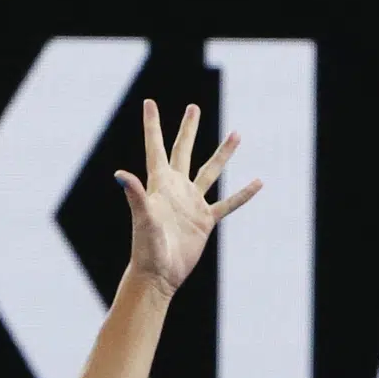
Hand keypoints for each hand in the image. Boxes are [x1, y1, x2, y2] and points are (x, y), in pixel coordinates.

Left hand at [115, 100, 261, 296]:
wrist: (159, 275)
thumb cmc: (146, 248)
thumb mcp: (142, 217)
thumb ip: (135, 194)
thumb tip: (119, 173)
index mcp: (159, 184)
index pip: (156, 147)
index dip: (153, 125)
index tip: (149, 102)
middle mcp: (176, 189)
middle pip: (183, 151)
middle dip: (188, 129)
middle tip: (193, 107)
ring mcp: (191, 204)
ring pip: (210, 172)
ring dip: (223, 154)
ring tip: (237, 133)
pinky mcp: (204, 221)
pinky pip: (228, 203)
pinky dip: (242, 194)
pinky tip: (258, 182)